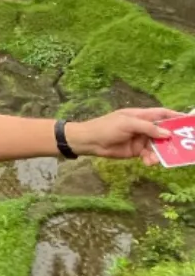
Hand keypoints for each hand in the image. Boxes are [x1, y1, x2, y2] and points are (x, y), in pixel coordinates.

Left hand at [68, 108, 185, 165]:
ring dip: (160, 153)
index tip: (188, 122)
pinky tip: (148, 162)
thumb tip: (167, 134)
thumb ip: (148, 128)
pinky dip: (151, 159)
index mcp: (140, 115)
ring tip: (156, 159)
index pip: (161, 114)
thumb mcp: (127, 124)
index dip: (175, 116)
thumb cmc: (107, 127)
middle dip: (172, 139)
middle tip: (183, 147)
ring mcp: (141, 139)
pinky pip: (150, 155)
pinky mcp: (137, 151)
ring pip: (158, 146)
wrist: (90, 141)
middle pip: (163, 132)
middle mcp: (143, 127)